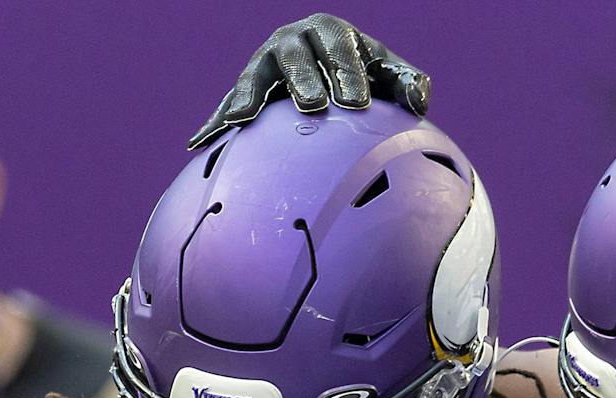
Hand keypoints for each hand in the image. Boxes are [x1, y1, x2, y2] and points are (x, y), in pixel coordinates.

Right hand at [189, 13, 430, 147]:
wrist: (335, 86)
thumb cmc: (368, 80)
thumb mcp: (390, 77)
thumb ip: (408, 84)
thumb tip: (418, 100)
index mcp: (329, 33)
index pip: (338, 45)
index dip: (347, 70)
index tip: (357, 103)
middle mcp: (292, 42)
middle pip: (294, 55)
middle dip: (303, 79)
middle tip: (315, 107)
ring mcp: (265, 65)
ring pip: (255, 76)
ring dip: (249, 96)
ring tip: (244, 120)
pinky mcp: (248, 92)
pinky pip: (227, 107)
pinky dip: (215, 124)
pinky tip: (197, 145)